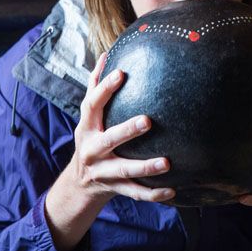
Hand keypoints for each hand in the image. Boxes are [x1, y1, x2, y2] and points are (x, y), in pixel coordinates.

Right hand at [64, 52, 175, 202]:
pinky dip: (152, 194)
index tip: (121, 73)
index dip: (104, 89)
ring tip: (166, 162)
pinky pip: (135, 193)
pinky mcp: (115, 189)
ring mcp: (103, 172)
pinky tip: (171, 190)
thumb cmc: (91, 139)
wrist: (80, 184)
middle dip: (126, 130)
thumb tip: (105, 56)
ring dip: (145, 167)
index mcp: (86, 127)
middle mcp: (92, 150)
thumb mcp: (88, 116)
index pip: (92, 105)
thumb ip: (95, 87)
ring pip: (124, 170)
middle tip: (148, 120)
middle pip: (109, 140)